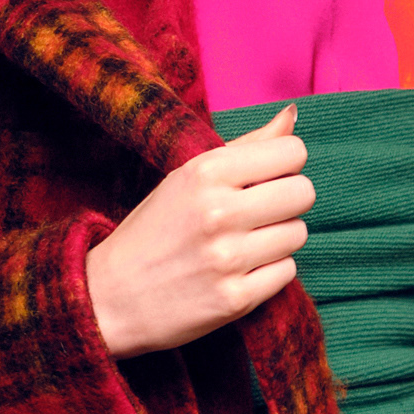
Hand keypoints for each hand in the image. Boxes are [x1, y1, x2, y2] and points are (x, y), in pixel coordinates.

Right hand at [85, 105, 313, 357]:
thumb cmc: (152, 232)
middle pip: (303, 192)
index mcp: (206, 172)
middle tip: (260, 213)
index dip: (285, 164)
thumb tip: (292, 115)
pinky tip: (241, 271)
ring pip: (298, 233)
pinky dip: (271, 271)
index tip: (265, 178)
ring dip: (280, 238)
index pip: (292, 151)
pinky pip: (287, 272)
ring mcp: (228, 258)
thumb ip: (245, 147)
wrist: (110, 297)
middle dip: (289, 201)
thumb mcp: (187, 178)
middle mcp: (219, 212)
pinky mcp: (235, 299)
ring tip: (246, 243)